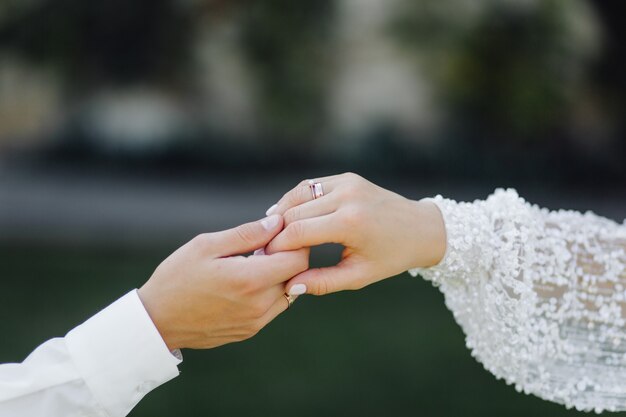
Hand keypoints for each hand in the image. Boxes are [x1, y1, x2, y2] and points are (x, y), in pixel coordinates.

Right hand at [138, 214, 307, 349]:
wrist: (157, 321)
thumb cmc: (177, 278)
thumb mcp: (206, 245)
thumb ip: (247, 234)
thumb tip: (277, 223)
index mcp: (249, 280)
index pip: (298, 259)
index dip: (295, 241)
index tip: (278, 232)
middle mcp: (258, 305)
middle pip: (297, 276)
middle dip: (287, 256)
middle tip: (263, 246)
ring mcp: (256, 322)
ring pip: (289, 292)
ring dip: (280, 276)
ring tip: (253, 264)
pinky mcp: (250, 331)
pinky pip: (274, 308)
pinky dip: (270, 292)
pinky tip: (246, 283)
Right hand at [265, 173, 445, 295]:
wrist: (420, 228)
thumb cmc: (391, 257)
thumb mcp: (359, 276)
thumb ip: (322, 282)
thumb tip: (289, 287)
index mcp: (350, 223)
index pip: (298, 232)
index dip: (276, 246)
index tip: (264, 260)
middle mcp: (347, 197)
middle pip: (293, 212)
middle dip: (275, 231)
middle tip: (263, 249)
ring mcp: (347, 182)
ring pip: (298, 194)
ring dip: (281, 212)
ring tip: (269, 232)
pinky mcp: (347, 177)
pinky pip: (311, 185)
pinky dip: (295, 199)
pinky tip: (285, 215)